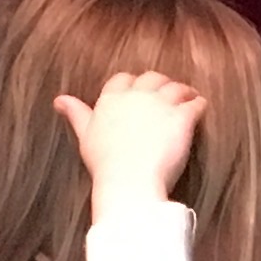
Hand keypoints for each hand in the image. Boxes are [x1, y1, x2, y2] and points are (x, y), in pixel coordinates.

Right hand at [54, 70, 205, 216]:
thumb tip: (59, 100)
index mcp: (112, 99)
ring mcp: (160, 105)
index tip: (138, 93)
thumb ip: (76, 113)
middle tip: (167, 94)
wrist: (129, 181)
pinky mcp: (182, 118)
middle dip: (159, 84)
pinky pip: (195, 104)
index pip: (123, 80)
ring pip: (175, 88)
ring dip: (183, 91)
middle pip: (151, 79)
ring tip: (189, 96)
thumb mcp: (85, 136)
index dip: (133, 85)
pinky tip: (201, 107)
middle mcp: (136, 96)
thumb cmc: (105, 164)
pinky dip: (199, 104)